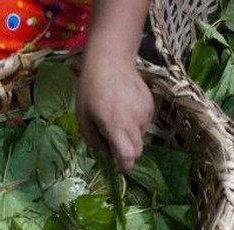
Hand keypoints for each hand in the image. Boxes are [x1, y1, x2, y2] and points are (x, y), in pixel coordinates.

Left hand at [76, 57, 152, 172]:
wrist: (111, 58)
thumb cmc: (91, 87)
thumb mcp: (82, 115)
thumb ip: (92, 138)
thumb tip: (102, 151)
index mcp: (115, 126)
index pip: (128, 156)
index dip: (124, 166)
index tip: (118, 166)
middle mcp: (133, 122)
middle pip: (137, 150)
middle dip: (126, 153)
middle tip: (113, 143)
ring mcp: (145, 113)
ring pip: (141, 136)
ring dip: (130, 136)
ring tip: (117, 119)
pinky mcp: (150, 104)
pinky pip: (145, 122)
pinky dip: (136, 123)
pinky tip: (125, 108)